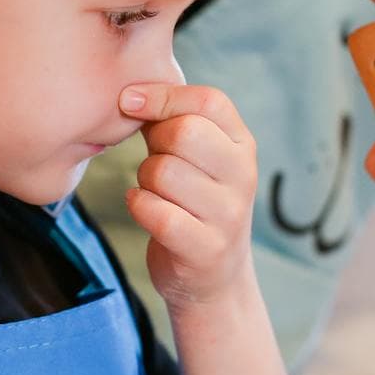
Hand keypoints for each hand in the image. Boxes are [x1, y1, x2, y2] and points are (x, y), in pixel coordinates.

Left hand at [119, 82, 257, 308]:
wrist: (213, 278)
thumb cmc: (193, 203)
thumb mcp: (197, 157)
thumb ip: (173, 122)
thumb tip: (131, 95)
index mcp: (242, 145)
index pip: (209, 102)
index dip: (164, 96)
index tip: (131, 101)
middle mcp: (243, 176)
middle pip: (183, 133)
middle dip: (153, 143)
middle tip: (154, 160)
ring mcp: (228, 215)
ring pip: (162, 172)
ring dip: (144, 180)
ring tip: (155, 192)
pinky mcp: (205, 249)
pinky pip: (155, 211)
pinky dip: (138, 205)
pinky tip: (144, 208)